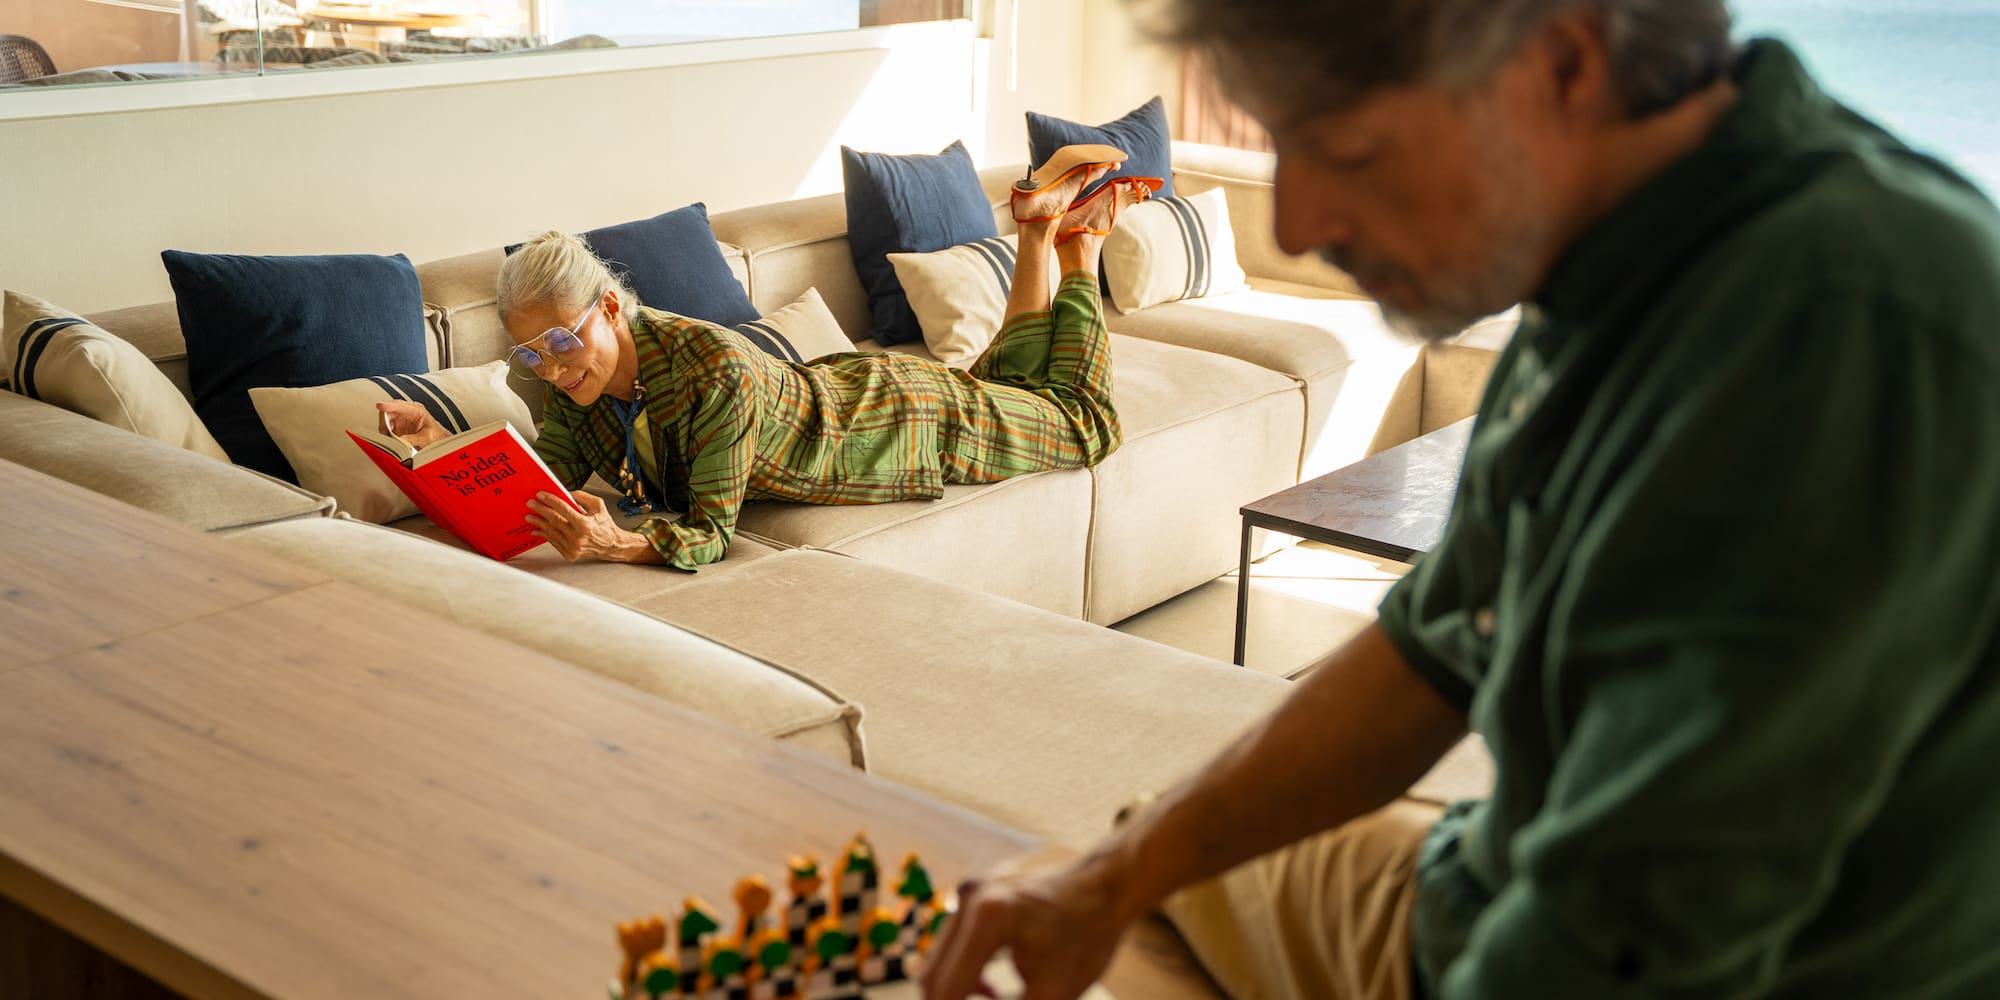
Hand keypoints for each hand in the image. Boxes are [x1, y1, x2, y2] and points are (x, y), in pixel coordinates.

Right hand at [376, 400, 447, 447]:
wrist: (437, 440)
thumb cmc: (435, 436)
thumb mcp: (427, 438)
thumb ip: (414, 439)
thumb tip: (401, 440)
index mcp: (417, 410)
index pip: (400, 405)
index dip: (389, 405)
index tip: (380, 406)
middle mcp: (407, 412)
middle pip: (389, 411)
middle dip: (384, 421)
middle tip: (385, 432)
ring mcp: (401, 418)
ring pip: (386, 419)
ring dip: (384, 428)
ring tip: (389, 438)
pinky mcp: (397, 425)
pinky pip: (387, 427)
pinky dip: (386, 433)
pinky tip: (391, 439)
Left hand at [526, 491, 639, 562]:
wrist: (612, 546)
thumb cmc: (605, 525)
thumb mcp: (598, 505)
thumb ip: (582, 496)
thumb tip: (565, 493)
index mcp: (585, 524)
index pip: (563, 509)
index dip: (550, 500)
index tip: (540, 495)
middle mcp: (578, 537)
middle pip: (554, 520)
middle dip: (540, 510)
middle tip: (530, 503)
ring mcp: (573, 547)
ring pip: (551, 532)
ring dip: (538, 523)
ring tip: (530, 515)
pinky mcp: (570, 554)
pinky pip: (553, 542)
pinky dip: (544, 534)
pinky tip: (537, 529)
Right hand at [922, 851, 1137, 999]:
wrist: (1105, 886)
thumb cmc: (1088, 935)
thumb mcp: (1055, 993)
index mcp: (988, 919)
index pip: (948, 988)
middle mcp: (970, 899)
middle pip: (933, 976)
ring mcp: (968, 893)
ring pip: (939, 961)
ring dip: (956, 993)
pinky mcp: (973, 896)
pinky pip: (951, 945)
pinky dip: (964, 974)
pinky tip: (992, 991)